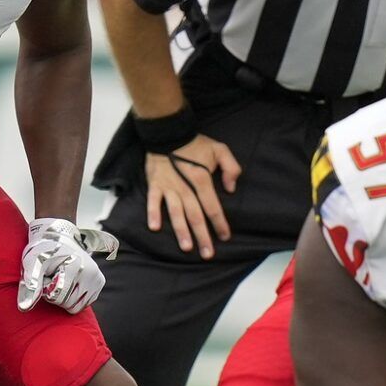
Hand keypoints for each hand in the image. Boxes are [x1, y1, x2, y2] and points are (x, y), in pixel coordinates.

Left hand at [17, 218, 118, 312]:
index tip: (45, 276)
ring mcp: (97, 278)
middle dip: (56, 295)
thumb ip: (30, 285)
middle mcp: (90, 273)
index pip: (57, 297)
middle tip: (52, 278)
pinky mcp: (100, 282)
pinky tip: (70, 282)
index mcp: (74, 267)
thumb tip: (24, 308)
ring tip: (61, 280)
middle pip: (68, 304)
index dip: (46, 290)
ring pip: (77, 307)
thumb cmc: (43, 250)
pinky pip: (85, 303)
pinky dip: (76, 297)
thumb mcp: (33, 263)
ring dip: (66, 298)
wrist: (60, 236)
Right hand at [144, 133, 240, 258]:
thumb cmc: (195, 143)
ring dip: (181, 231)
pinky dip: (153, 214)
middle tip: (207, 254)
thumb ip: (231, 168)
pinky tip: (154, 228)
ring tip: (186, 247)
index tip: (225, 237)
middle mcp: (185, 187)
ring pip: (175, 213)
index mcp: (202, 180)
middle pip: (195, 216)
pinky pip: (153, 201)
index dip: (220, 223)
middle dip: (202, 236)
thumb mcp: (220, 149)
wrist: (169, 132)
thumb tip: (231, 188)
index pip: (213, 207)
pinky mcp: (155, 184)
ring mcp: (168, 187)